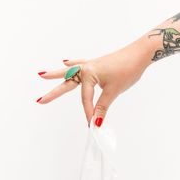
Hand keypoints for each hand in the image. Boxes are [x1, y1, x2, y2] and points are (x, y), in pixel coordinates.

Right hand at [36, 35, 151, 125]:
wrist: (140, 53)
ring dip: (56, 75)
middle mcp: (86, 68)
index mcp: (88, 74)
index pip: (85, 99)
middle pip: (67, 84)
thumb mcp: (114, 91)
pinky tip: (65, 62)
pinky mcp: (96, 65)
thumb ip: (102, 107)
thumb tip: (95, 122)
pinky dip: (72, 65)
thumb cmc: (127, 69)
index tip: (91, 126)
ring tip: (42, 76)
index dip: (88, 113)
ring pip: (70, 73)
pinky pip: (80, 65)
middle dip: (53, 93)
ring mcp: (90, 65)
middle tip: (39, 101)